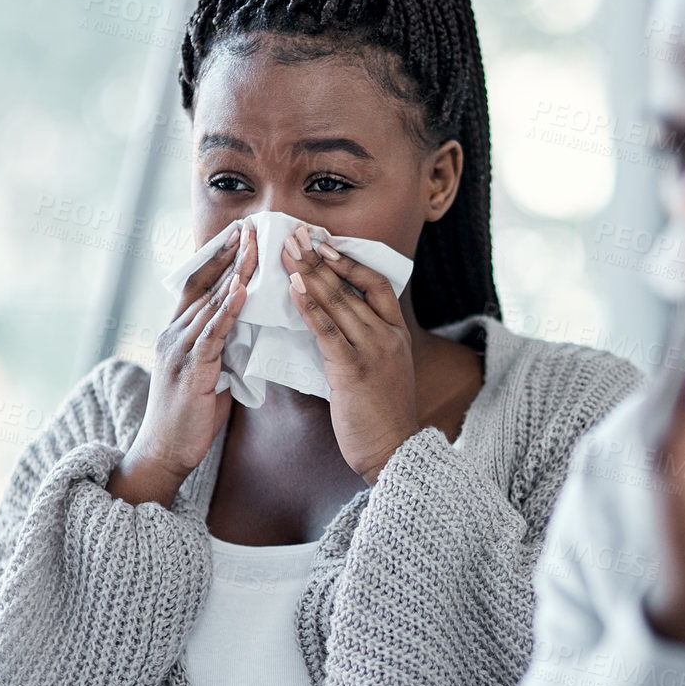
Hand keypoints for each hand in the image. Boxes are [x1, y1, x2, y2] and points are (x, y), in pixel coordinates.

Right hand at [111, 218, 256, 506]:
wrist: (166, 452)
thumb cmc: (191, 416)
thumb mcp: (209, 372)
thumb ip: (222, 345)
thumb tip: (248, 326)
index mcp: (177, 332)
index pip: (199, 284)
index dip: (219, 258)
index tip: (240, 234)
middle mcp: (174, 332)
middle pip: (205, 283)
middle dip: (230, 254)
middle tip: (251, 225)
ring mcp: (179, 348)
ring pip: (211, 301)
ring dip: (235, 271)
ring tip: (255, 245)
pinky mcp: (191, 367)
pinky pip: (213, 331)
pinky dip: (229, 308)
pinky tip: (245, 289)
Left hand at [283, 222, 418, 483]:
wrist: (393, 452)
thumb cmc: (381, 416)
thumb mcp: (381, 371)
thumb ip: (363, 344)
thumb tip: (331, 322)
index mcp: (396, 335)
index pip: (378, 284)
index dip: (351, 262)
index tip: (326, 244)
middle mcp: (388, 337)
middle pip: (352, 286)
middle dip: (320, 258)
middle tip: (296, 233)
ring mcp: (373, 352)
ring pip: (339, 302)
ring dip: (310, 273)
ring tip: (288, 251)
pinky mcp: (353, 370)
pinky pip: (327, 330)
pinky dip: (309, 306)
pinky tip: (293, 288)